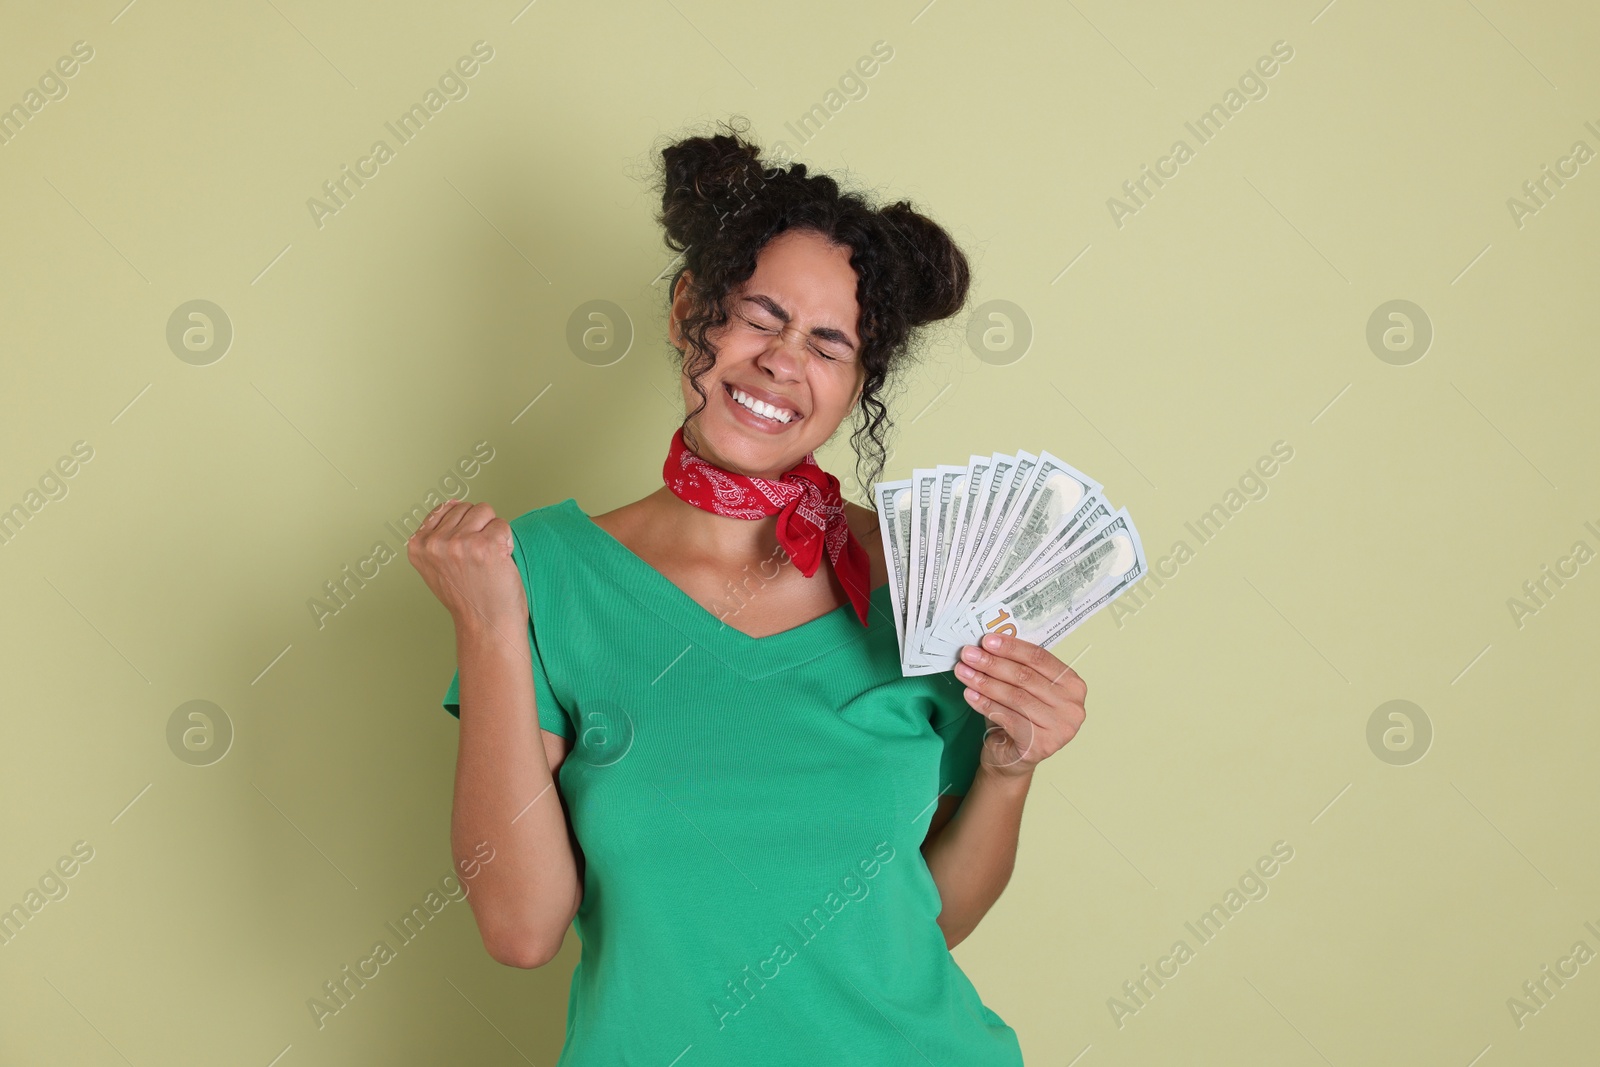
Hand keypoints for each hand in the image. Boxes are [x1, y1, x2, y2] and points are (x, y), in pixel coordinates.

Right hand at [406, 499, 527, 629]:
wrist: (486, 626)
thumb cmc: (468, 597)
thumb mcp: (436, 566)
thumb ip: (437, 535)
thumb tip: (451, 503)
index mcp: (418, 545)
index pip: (445, 508)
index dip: (463, 528)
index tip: (464, 555)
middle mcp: (435, 543)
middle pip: (468, 507)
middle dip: (479, 528)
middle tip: (478, 560)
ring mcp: (459, 543)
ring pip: (485, 511)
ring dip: (493, 532)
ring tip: (488, 560)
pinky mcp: (486, 545)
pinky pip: (503, 524)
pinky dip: (507, 542)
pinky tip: (500, 563)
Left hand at [952, 633, 1086, 777]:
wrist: (1013, 758)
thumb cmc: (1018, 718)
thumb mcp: (1022, 688)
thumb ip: (1015, 666)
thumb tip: (988, 644)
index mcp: (1073, 685)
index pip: (1040, 658)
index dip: (1011, 647)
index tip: (987, 640)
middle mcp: (1072, 707)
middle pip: (1026, 677)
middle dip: (993, 663)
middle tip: (969, 654)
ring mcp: (1060, 728)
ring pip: (1015, 697)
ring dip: (985, 682)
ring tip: (964, 672)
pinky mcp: (1041, 745)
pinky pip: (1008, 718)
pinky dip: (985, 704)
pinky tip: (969, 694)